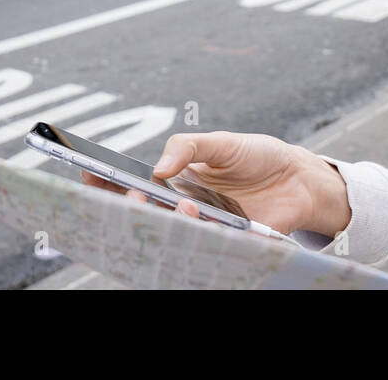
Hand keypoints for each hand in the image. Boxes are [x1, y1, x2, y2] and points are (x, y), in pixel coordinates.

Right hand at [80, 131, 340, 234]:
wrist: (299, 178)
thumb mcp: (221, 142)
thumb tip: (157, 168)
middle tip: (137, 199)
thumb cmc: (257, 156)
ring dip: (173, 221)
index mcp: (174, 179)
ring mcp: (202, 224)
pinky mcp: (225, 241)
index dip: (106, 181)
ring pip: (171, 231)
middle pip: (144, 211)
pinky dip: (201, 236)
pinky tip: (206, 223)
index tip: (88, 173)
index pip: (131, 182)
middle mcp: (182, 204)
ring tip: (189, 206)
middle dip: (132, 206)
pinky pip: (204, 246)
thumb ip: (187, 148)